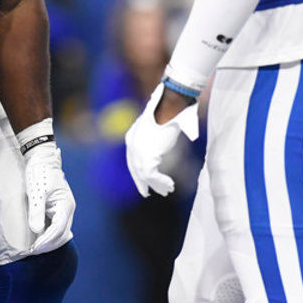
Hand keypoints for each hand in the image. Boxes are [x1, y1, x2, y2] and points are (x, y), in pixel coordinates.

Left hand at [23, 143, 75, 253]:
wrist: (41, 159)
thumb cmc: (39, 172)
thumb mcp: (36, 192)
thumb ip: (37, 211)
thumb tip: (37, 230)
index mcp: (65, 205)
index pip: (58, 229)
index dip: (46, 240)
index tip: (34, 247)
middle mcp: (67, 210)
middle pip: (61, 234)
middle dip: (48, 244)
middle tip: (32, 251)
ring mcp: (62, 210)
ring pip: (59, 232)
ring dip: (48, 241)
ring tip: (34, 248)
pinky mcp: (56, 210)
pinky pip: (54, 227)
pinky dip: (47, 234)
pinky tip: (37, 238)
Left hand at [124, 83, 198, 197]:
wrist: (170, 109)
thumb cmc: (169, 114)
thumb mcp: (157, 127)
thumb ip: (154, 139)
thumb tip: (159, 146)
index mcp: (132, 137)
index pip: (132, 160)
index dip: (137, 173)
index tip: (142, 182)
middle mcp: (132, 144)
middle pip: (135, 168)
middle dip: (141, 182)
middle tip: (147, 193)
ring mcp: (138, 151)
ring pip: (144, 174)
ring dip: (156, 184)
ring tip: (167, 190)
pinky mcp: (147, 156)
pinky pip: (152, 175)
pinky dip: (160, 182)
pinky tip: (169, 185)